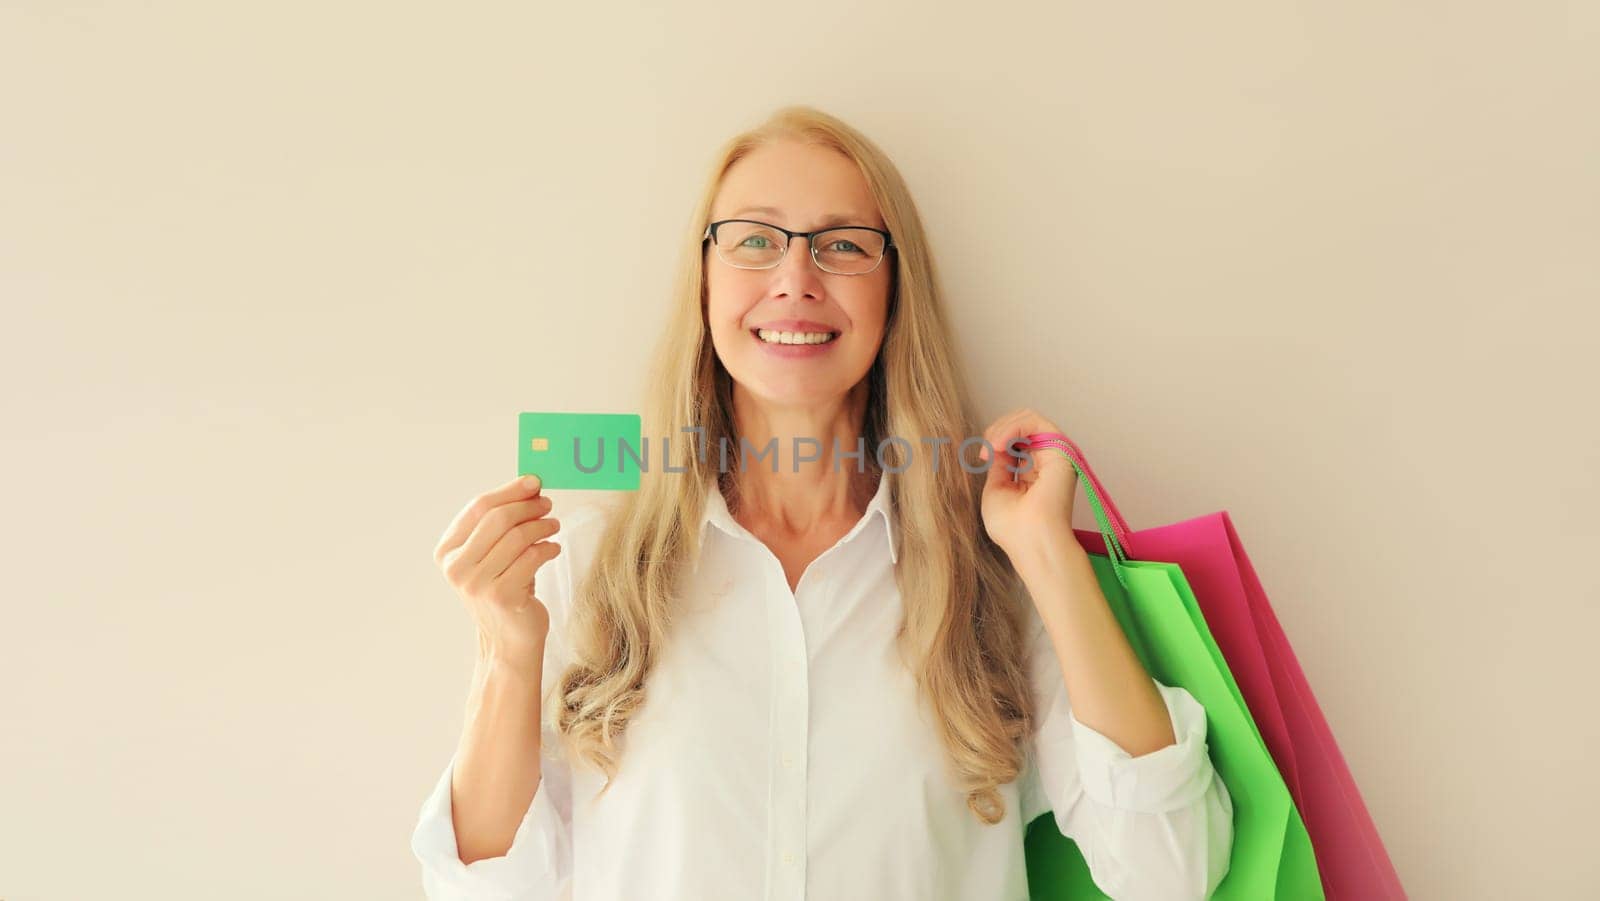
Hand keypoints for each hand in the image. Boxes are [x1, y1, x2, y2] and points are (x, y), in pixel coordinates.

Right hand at [433, 474, 562, 673]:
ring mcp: (476, 584)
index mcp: (447, 552)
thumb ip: (500, 524)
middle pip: (498, 519)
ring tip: (554, 525)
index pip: (478, 507)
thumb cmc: (504, 588)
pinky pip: (532, 557)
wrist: (509, 639)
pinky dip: (548, 548)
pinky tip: (553, 549)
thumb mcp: (491, 555)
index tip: (533, 482)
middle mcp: (456, 568)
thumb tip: (529, 485)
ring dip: (542, 525)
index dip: (509, 491)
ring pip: (517, 537)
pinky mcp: (502, 596)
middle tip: (547, 504)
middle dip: (527, 506)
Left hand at [977, 407, 1079, 558]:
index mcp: (1033, 471)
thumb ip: (999, 465)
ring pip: (1029, 418)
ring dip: (1003, 427)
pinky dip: (1014, 427)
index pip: (1016, 439)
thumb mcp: (996, 489)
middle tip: (986, 448)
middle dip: (998, 429)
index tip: (983, 455)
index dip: (996, 439)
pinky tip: (1000, 443)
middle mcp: (1046, 460)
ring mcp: (1054, 453)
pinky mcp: (1061, 449)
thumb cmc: (1012, 527)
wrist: (1030, 541)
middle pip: (1022, 424)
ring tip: (992, 445)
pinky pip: (1036, 421)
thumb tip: (996, 445)